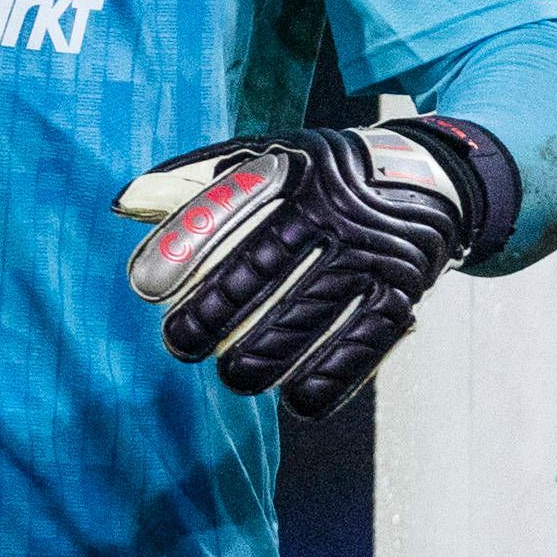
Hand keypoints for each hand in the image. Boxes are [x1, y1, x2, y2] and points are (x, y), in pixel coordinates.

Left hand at [116, 120, 504, 420]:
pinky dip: (334, 374)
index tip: (143, 288)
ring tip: (232, 377)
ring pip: (312, 309)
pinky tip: (298, 402)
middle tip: (178, 343)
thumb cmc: (321, 174)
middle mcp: (333, 205)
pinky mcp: (405, 287)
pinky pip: (368, 338)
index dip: (183, 245)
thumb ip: (198, 178)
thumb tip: (123, 203)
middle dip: (215, 310)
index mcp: (290, 166)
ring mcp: (373, 248)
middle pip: (265, 263)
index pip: (228, 205)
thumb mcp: (268, 154)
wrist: (432, 177)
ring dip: (268, 352)